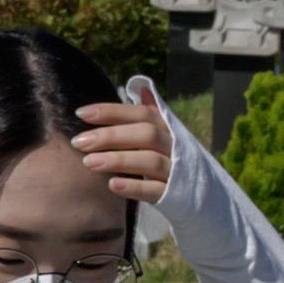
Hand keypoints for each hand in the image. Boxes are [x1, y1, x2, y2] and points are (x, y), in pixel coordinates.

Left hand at [73, 80, 176, 207]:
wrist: (204, 195)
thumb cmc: (173, 160)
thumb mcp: (164, 135)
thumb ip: (151, 114)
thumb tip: (142, 87)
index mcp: (168, 129)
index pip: (141, 114)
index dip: (112, 112)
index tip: (81, 113)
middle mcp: (174, 147)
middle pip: (145, 135)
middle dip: (111, 136)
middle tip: (79, 142)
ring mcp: (176, 171)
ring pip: (150, 161)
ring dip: (118, 160)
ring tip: (88, 162)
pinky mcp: (175, 195)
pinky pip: (156, 190)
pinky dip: (135, 187)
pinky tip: (112, 185)